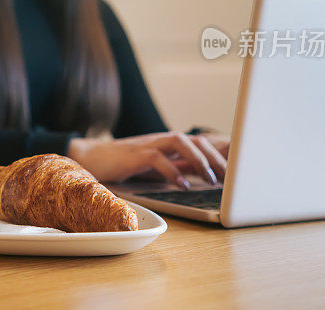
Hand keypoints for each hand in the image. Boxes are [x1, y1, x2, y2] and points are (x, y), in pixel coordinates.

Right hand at [67, 131, 226, 187]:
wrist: (88, 157)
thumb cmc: (120, 164)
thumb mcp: (153, 166)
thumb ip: (174, 167)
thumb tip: (199, 175)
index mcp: (167, 143)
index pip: (200, 142)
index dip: (220, 152)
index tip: (237, 169)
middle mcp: (160, 140)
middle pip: (195, 140)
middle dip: (216, 156)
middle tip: (230, 176)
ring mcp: (147, 145)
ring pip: (180, 143)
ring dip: (198, 160)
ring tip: (210, 178)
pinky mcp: (133, 155)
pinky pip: (157, 158)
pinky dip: (172, 171)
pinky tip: (181, 185)